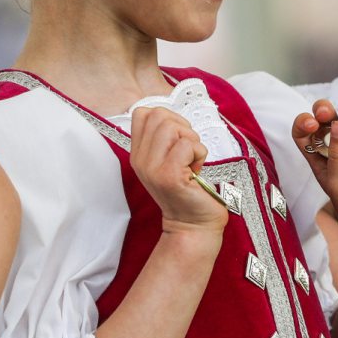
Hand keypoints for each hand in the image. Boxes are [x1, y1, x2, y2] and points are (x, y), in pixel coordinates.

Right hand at [129, 106, 225, 237]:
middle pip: (158, 115)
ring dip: (191, 140)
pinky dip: (199, 153)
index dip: (166, 118)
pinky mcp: (169, 176)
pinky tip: (196, 171)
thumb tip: (171, 115)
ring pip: (172, 127)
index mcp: (138, 153)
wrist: (193, 224)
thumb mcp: (166, 160)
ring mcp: (153, 168)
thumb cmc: (187, 189)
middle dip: (181, 127)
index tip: (177, 140)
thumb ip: (162, 138)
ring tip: (191, 161)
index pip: (143, 113)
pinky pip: (188, 145)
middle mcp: (140, 160)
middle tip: (187, 151)